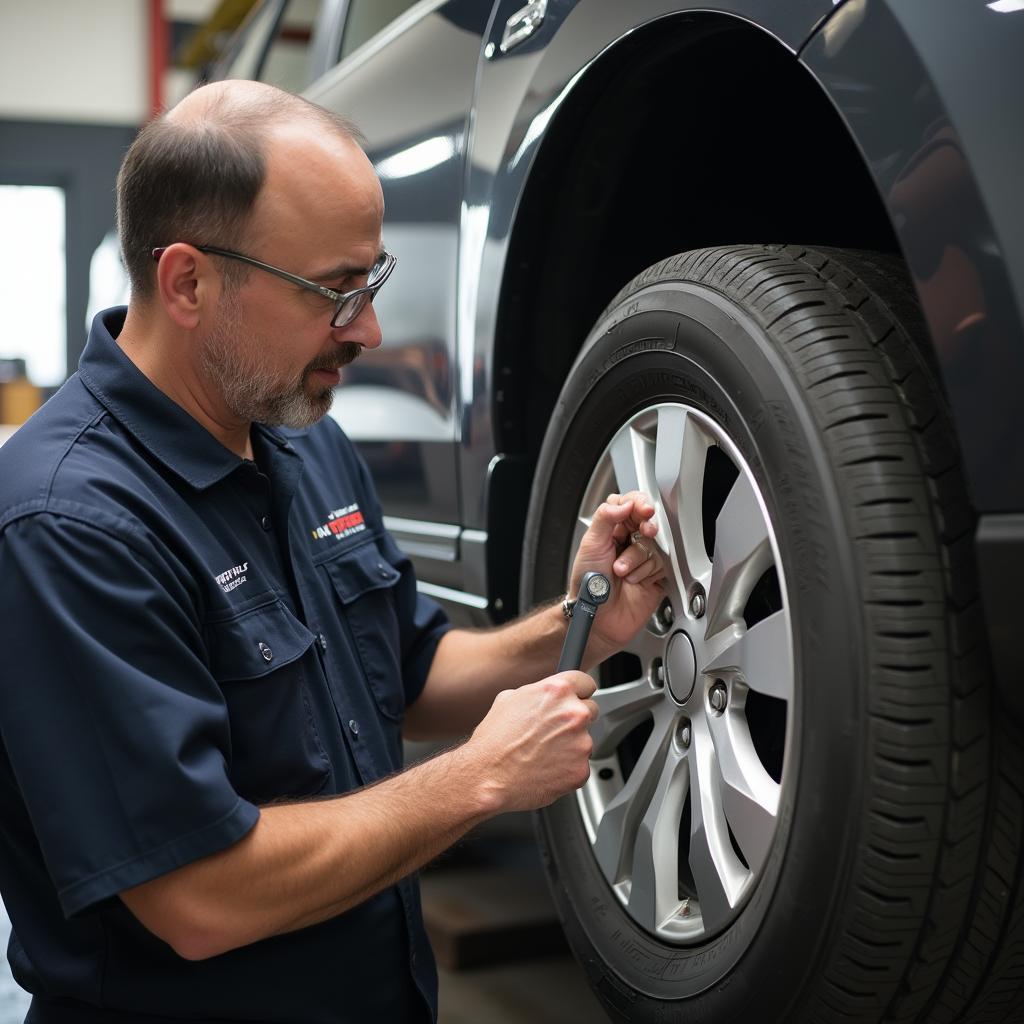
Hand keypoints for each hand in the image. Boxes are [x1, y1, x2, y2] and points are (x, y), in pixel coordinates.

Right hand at [466, 672, 597, 812]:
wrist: (487, 776)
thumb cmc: (493, 741)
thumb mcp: (508, 699)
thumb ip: (536, 693)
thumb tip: (544, 694)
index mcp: (557, 691)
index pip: (585, 682)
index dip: (578, 692)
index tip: (577, 698)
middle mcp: (573, 713)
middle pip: (590, 710)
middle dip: (574, 720)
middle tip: (552, 732)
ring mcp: (581, 743)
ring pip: (584, 740)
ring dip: (570, 745)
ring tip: (542, 753)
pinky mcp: (581, 770)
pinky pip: (580, 765)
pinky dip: (567, 768)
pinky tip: (545, 768)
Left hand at [568, 491, 666, 655]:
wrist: (597, 619)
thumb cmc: (587, 585)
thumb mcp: (591, 545)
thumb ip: (606, 517)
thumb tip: (624, 503)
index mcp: (611, 530)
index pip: (630, 506)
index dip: (639, 505)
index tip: (644, 511)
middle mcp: (628, 542)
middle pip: (649, 524)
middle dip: (646, 530)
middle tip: (644, 533)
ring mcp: (642, 559)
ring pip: (656, 546)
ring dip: (638, 559)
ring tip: (622, 573)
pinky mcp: (655, 576)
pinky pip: (664, 565)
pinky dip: (648, 573)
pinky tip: (635, 581)